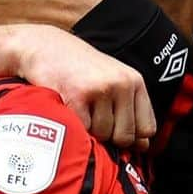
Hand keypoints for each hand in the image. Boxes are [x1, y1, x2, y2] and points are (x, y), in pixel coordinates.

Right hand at [15, 26, 155, 149]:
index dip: (132, 137)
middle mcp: (122, 84)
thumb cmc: (79, 69)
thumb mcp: (112, 81)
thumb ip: (130, 111)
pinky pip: (83, 129)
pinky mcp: (77, 95)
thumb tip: (143, 146)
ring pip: (103, 134)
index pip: (148, 128)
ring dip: (89, 130)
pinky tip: (70, 109)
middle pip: (126, 137)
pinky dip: (75, 126)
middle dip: (109, 138)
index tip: (115, 130)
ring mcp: (100, 89)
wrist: (45, 47)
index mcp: (134, 82)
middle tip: (93, 119)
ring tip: (80, 109)